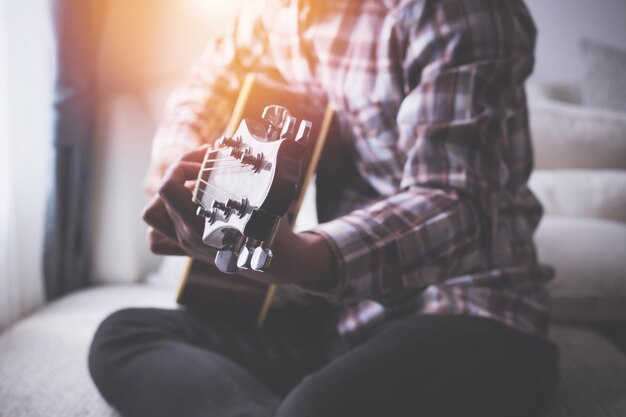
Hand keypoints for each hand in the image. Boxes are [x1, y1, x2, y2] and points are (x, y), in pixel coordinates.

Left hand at [142, 146, 336, 285]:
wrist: (277, 259)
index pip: (168, 187)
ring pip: (153, 214)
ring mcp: (186, 243)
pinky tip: (180, 209)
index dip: (182, 165)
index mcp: (203, 223)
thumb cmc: (270, 224)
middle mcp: (189, 235)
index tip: (206, 160)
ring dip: (166, 195)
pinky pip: (157, 240)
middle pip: (161, 194)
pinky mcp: (187, 248)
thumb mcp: (264, 194)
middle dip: (180, 172)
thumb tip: (222, 142)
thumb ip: (242, 169)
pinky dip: (163, 220)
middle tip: (202, 167)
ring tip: (190, 184)